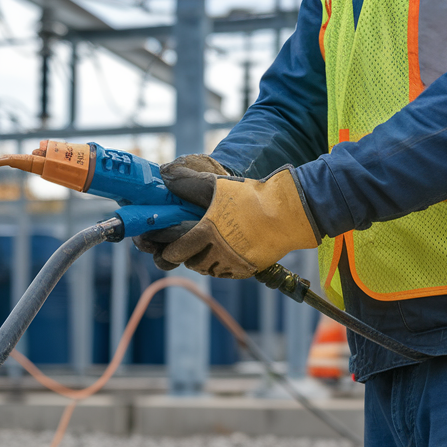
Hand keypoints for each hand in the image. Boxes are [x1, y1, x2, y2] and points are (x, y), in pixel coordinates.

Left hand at [144, 163, 320, 278]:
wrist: (288, 213)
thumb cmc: (250, 196)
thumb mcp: (216, 184)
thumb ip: (186, 181)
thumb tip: (163, 175)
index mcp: (205, 234)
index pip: (173, 251)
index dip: (162, 248)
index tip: (158, 243)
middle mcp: (216, 254)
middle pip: (187, 262)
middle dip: (179, 253)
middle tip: (176, 244)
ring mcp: (232, 265)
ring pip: (205, 268)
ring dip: (198, 258)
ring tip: (200, 244)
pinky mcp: (245, 270)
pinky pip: (223, 271)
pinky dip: (217, 263)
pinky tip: (219, 250)